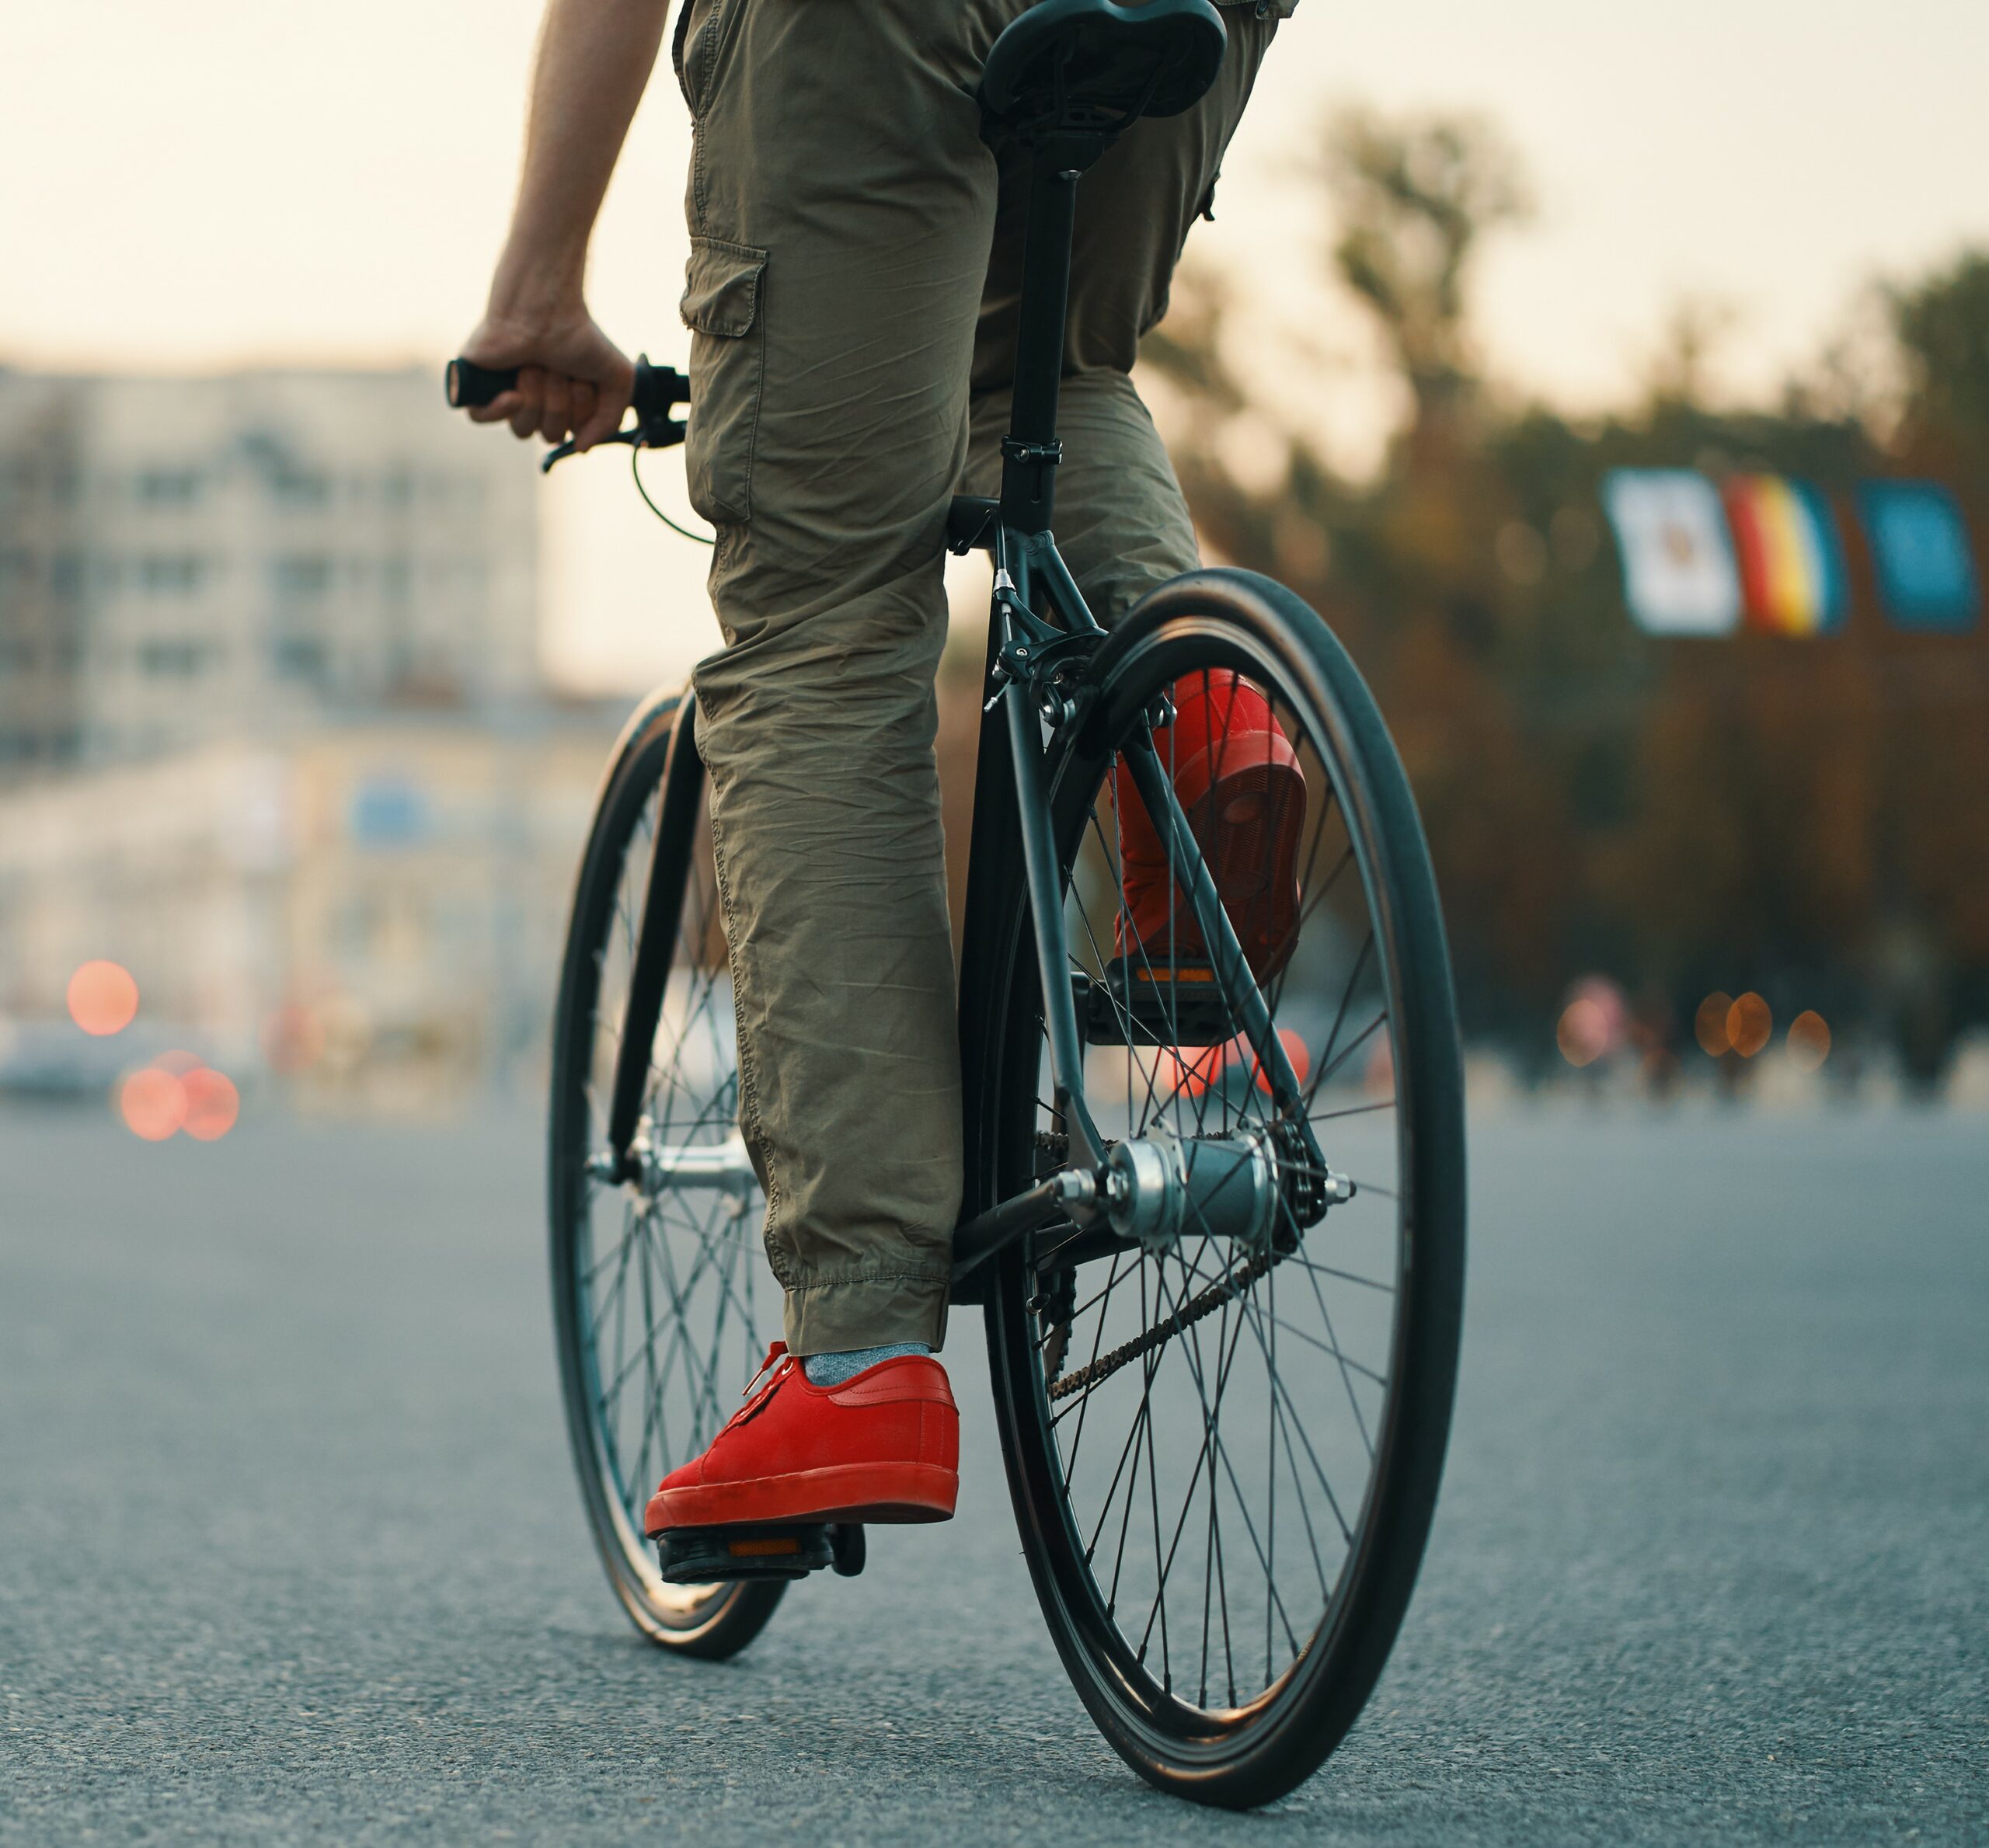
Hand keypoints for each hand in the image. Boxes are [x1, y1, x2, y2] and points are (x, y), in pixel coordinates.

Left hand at [456, 302, 633, 450]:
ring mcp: (504, 392)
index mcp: (562, 403)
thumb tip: (581, 448)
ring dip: (535, 398)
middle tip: (557, 369)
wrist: (545, 307)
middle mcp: (534, 401)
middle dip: (557, 404)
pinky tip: (511, 393)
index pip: (569, 434)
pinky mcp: (477, 382)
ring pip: (520, 428)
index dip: (578, 415)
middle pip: (547, 434)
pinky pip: (479, 417)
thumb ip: (610, 421)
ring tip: (535, 365)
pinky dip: (498, 409)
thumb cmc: (580, 336)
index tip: (582, 382)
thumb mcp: (618, 380)